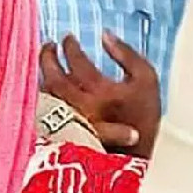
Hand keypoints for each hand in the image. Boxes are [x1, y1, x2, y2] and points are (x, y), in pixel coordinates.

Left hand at [40, 32, 159, 157]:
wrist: (137, 158)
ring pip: (46, 91)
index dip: (69, 46)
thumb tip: (105, 35)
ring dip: (44, 73)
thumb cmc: (144, 117)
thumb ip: (128, 55)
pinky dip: (46, 92)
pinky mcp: (62, 133)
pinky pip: (47, 106)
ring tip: (48, 63)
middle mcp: (78, 106)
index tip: (67, 38)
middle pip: (51, 75)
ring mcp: (68, 121)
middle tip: (48, 45)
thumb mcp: (147, 80)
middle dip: (47, 56)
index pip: (75, 61)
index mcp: (98, 91)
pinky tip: (49, 87)